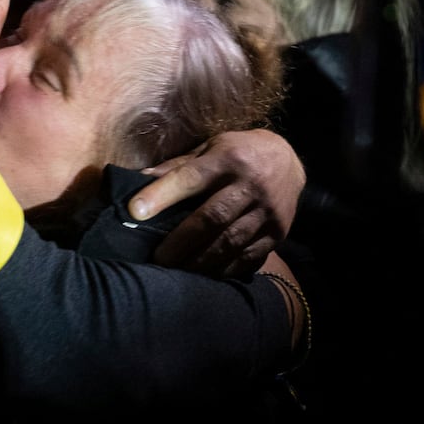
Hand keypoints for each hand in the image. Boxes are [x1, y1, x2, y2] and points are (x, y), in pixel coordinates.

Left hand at [126, 128, 304, 277]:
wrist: (289, 162)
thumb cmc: (238, 153)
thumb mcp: (210, 148)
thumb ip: (178, 166)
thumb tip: (138, 179)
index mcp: (228, 159)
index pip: (190, 178)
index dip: (161, 195)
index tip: (134, 211)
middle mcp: (251, 184)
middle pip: (212, 218)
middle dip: (180, 242)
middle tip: (157, 259)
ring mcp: (267, 211)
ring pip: (230, 243)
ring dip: (200, 262)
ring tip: (177, 273)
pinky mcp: (278, 232)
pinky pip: (248, 258)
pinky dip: (225, 270)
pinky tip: (206, 275)